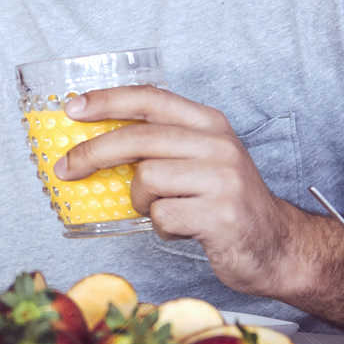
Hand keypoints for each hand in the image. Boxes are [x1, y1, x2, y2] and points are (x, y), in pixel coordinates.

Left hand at [54, 86, 301, 295]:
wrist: (277, 245)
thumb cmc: (224, 202)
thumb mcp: (199, 160)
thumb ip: (160, 145)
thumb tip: (93, 143)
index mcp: (209, 124)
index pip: (150, 98)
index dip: (107, 100)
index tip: (72, 108)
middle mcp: (218, 145)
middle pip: (138, 139)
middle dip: (92, 153)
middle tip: (65, 169)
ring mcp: (222, 179)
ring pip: (146, 179)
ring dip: (142, 201)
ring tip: (164, 210)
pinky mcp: (221, 216)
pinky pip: (162, 216)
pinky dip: (162, 227)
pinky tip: (183, 229)